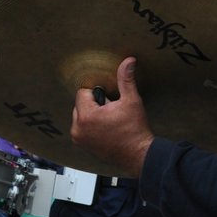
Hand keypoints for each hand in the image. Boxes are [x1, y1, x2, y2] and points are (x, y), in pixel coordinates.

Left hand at [69, 57, 153, 175]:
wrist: (138, 155)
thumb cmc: (135, 131)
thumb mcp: (131, 101)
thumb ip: (126, 80)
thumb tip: (128, 61)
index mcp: (86, 116)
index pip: (83, 92)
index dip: (99, 93)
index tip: (111, 101)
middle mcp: (78, 129)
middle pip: (80, 104)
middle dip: (95, 104)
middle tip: (112, 112)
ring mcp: (79, 139)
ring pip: (81, 115)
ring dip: (92, 114)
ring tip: (109, 121)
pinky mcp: (82, 145)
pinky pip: (82, 127)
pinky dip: (91, 125)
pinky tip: (106, 129)